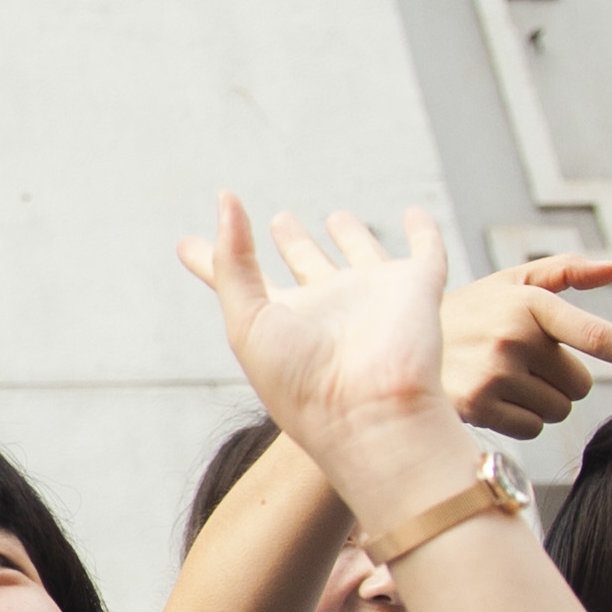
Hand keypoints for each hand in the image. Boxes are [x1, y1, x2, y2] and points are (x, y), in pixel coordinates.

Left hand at [182, 197, 464, 477]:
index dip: (213, 259)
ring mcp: (371, 296)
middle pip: (305, 265)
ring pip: (361, 256)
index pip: (241, 280)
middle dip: (292, 242)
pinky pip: (425, 252)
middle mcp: (324, 308)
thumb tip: (225, 198)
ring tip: (335, 216)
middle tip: (278, 220)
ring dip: (351, 235)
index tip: (186, 244)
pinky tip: (416, 214)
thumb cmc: (301, 381)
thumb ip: (231, 260)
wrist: (372, 414)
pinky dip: (423, 232)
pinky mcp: (416, 288)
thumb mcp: (247, 321)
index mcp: (280, 320)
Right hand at [435, 261, 611, 438]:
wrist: (392, 347)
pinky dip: (518, 419)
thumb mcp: (508, 283)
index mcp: (529, 304)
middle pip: (580, 384)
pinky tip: (488, 398)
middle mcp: (514, 338)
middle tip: (518, 363)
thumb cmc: (467, 313)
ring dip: (539, 400)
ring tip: (499, 378)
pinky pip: (532, 427)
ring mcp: (494, 374)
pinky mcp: (478, 406)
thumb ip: (565, 272)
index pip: (600, 336)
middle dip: (559, 379)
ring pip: (558, 409)